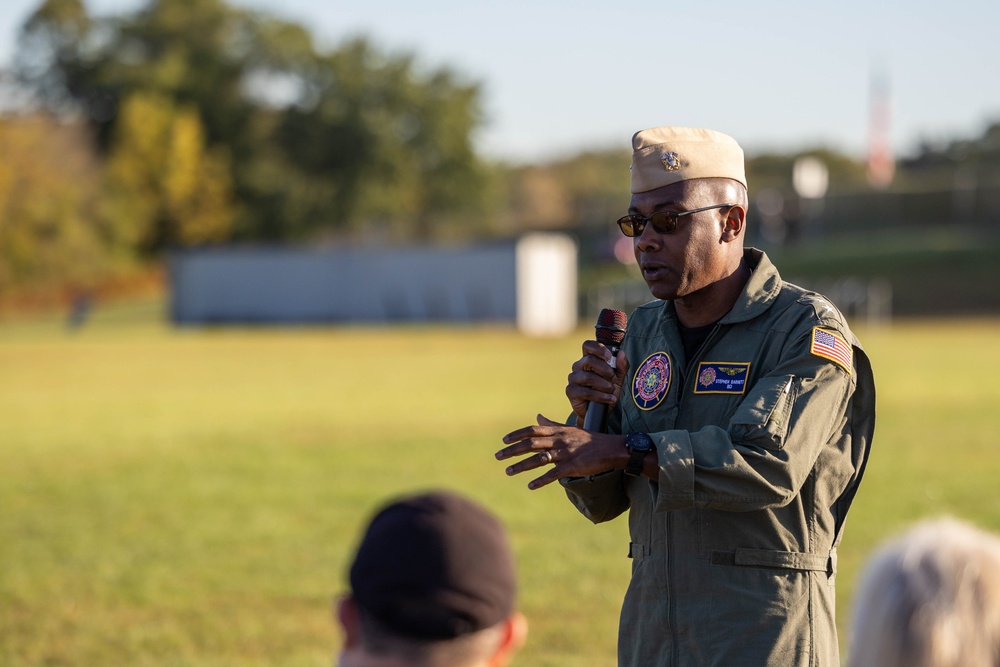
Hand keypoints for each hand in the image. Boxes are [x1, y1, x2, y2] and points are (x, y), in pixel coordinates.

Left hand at [496, 414, 626, 489]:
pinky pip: (553, 474)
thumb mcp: (568, 428)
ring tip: (508, 471)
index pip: (532, 431)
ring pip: (538, 459)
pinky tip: (530, 486)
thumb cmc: (588, 439)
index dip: (517, 435)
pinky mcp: (572, 466)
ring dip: (521, 466)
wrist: (610, 448)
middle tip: (498, 456)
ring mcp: (565, 453)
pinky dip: (541, 480)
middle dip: (512, 450)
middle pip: (530, 444)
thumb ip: (551, 423)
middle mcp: (558, 440)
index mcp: (557, 431)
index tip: (504, 441)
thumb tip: (537, 415)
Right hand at [566, 341, 628, 424]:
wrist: (600, 412)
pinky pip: (586, 392)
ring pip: (589, 377)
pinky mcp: (571, 391)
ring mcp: (573, 378)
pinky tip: (609, 399)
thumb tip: (621, 353)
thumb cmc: (606, 392)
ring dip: (604, 385)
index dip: (598, 348)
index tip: (609, 356)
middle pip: (589, 360)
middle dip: (605, 370)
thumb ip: (621, 366)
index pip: (588, 345)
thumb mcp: (617, 379)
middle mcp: (578, 366)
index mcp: (588, 359)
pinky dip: (601, 396)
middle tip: (612, 379)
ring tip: (611, 391)